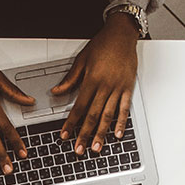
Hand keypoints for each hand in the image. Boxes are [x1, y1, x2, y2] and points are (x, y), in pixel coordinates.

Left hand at [53, 13, 139, 155]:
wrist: (122, 34)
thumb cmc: (102, 45)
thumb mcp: (81, 60)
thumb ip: (70, 79)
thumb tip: (56, 92)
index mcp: (92, 80)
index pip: (79, 107)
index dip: (71, 123)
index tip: (65, 135)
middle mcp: (105, 86)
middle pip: (92, 116)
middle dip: (84, 134)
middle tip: (79, 150)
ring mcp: (118, 88)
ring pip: (108, 116)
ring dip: (101, 133)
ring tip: (96, 147)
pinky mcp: (128, 88)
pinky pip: (125, 108)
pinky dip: (121, 122)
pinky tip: (118, 134)